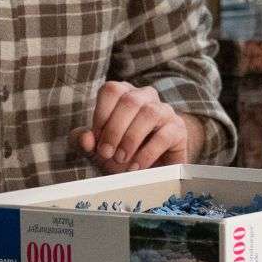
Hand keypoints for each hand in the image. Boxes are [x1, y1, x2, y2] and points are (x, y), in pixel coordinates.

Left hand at [69, 82, 204, 172]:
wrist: (146, 172)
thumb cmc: (118, 153)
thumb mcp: (94, 148)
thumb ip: (82, 141)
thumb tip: (85, 138)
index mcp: (124, 94)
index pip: (112, 90)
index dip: (101, 114)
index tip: (95, 140)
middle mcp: (146, 97)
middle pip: (130, 100)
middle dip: (114, 129)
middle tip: (106, 153)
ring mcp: (165, 111)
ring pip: (150, 113)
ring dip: (131, 139)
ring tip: (121, 159)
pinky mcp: (178, 130)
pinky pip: (165, 135)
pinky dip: (147, 153)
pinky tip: (136, 166)